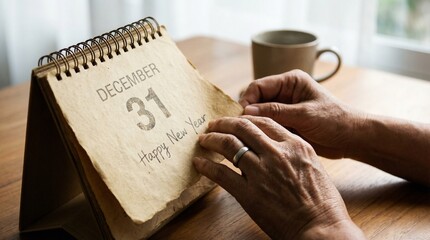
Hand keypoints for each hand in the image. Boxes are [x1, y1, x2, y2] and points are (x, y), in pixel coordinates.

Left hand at [193, 116, 363, 238]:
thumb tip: (272, 147)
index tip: (235, 120)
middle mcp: (276, 153)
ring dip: (212, 139)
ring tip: (204, 139)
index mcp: (294, 145)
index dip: (244, 118)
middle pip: (243, 127)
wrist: (321, 228)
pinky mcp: (249, 194)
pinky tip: (199, 163)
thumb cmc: (322, 202)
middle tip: (213, 125)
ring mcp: (261, 172)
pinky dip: (207, 166)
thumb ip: (292, 152)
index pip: (264, 122)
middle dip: (224, 123)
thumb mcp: (313, 165)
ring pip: (229, 145)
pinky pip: (221, 174)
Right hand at [239, 70, 363, 158]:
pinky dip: (262, 132)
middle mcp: (285, 92)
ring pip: (260, 114)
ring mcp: (285, 108)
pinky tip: (258, 141)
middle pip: (256, 100)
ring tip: (248, 137)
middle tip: (242, 129)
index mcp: (291, 81)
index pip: (258, 86)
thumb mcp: (304, 115)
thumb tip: (246, 112)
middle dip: (249, 114)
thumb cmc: (334, 121)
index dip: (247, 100)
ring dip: (255, 124)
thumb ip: (275, 112)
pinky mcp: (286, 122)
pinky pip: (268, 125)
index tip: (242, 117)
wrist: (352, 139)